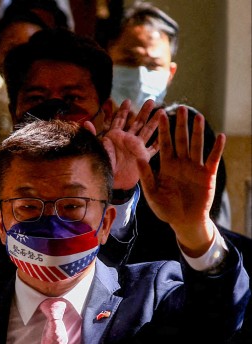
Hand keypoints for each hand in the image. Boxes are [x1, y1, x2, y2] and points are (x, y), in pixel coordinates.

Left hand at [86, 99, 159, 191]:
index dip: (123, 111)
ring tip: (162, 111)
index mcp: (114, 137)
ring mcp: (136, 148)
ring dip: (154, 121)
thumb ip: (92, 136)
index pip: (119, 120)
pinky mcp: (143, 157)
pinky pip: (153, 148)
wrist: (108, 181)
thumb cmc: (100, 166)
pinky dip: (159, 141)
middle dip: (143, 111)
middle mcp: (126, 140)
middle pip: (137, 122)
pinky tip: (166, 132)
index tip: (127, 100)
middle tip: (151, 100)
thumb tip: (85, 123)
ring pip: (147, 131)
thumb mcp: (95, 149)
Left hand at [137, 106, 223, 255]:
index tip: (160, 114)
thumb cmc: (165, 208)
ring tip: (198, 117)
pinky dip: (217, 148)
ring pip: (196, 145)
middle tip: (180, 107)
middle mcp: (181, 163)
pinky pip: (212, 159)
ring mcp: (195, 167)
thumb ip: (146, 175)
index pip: (164, 144)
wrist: (183, 221)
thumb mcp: (152, 193)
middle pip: (181, 140)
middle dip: (180, 124)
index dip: (163, 130)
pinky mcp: (208, 175)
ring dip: (198, 131)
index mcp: (166, 166)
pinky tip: (220, 137)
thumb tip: (138, 158)